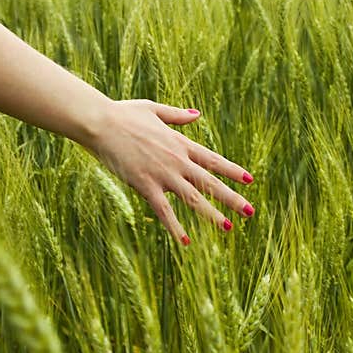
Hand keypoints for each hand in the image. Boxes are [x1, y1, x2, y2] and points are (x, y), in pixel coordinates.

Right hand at [84, 99, 254, 244]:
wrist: (101, 123)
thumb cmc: (123, 114)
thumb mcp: (154, 110)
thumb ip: (177, 116)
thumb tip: (197, 115)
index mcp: (180, 143)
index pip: (213, 160)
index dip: (232, 170)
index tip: (249, 180)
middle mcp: (177, 161)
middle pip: (210, 182)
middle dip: (232, 198)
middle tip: (250, 211)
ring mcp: (163, 174)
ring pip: (194, 198)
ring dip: (212, 214)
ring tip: (228, 227)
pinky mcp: (146, 186)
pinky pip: (164, 211)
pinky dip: (176, 227)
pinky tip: (186, 242)